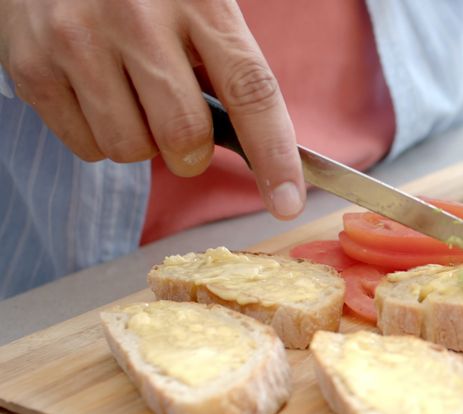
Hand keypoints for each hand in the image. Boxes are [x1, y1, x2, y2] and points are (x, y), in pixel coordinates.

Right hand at [0, 0, 304, 218]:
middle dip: (190, 152)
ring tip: (128, 96)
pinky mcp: (32, 64)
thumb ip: (226, 70)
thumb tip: (259, 154)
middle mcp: (138, 17)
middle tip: (180, 127)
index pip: (251, 91)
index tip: (288, 204)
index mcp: (199, 2)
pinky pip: (85, 147)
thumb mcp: (196, 9)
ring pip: (130, 150)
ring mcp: (79, 39)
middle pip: (184, 136)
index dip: (274, 156)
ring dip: (139, 142)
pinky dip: (96, 136)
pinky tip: (91, 90)